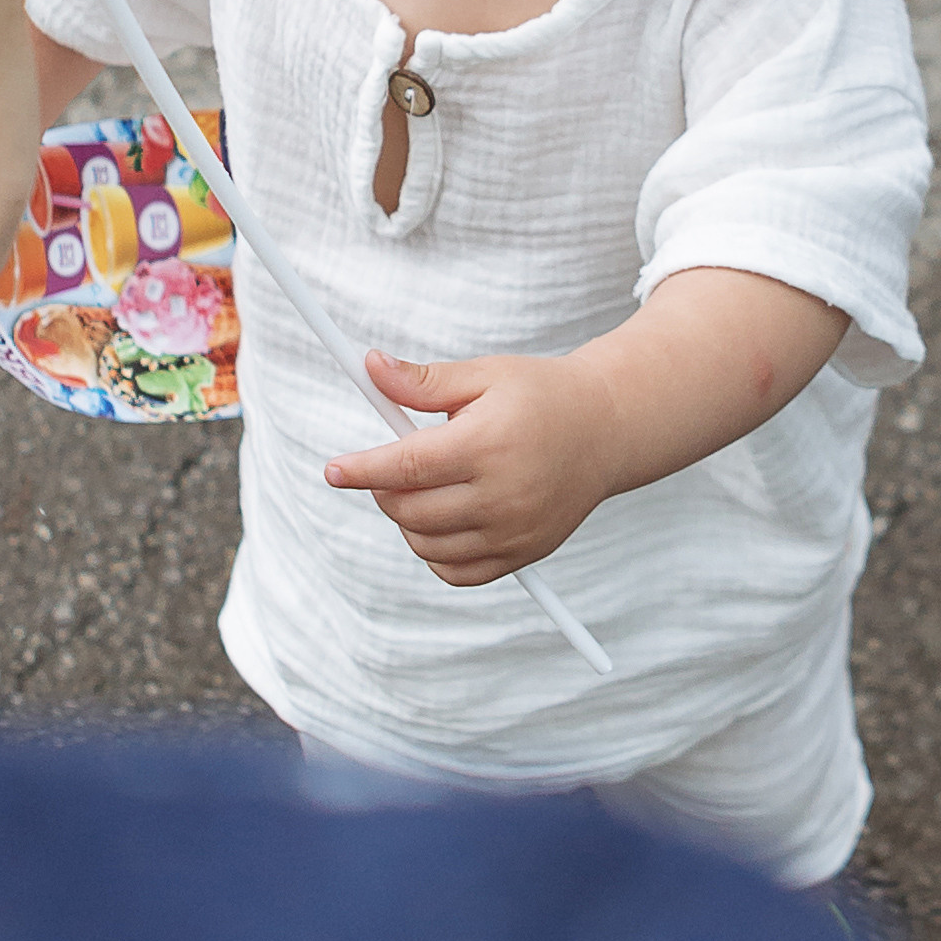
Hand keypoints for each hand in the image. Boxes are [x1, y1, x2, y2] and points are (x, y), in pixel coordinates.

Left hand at [322, 346, 623, 584]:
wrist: (606, 429)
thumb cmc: (541, 394)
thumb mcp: (484, 375)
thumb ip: (424, 381)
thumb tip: (370, 367)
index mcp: (489, 443)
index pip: (406, 465)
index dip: (362, 469)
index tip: (334, 470)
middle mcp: (504, 494)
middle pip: (411, 510)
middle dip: (382, 489)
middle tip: (387, 465)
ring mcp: (515, 531)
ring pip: (427, 545)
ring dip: (406, 521)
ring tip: (419, 487)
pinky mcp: (524, 553)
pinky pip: (457, 573)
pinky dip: (434, 553)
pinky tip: (440, 519)